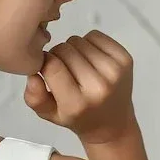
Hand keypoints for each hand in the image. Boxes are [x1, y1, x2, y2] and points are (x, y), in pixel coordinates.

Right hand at [24, 30, 136, 145]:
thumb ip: (34, 97)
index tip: (45, 67)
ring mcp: (115, 72)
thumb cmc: (78, 117)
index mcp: (76, 104)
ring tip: (77, 65)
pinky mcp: (126, 59)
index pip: (52, 66)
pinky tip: (90, 59)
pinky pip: (96, 35)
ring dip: (73, 49)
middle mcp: (98, 87)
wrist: (113, 124)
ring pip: (79, 40)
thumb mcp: (49, 114)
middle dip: (58, 55)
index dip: (44, 61)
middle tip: (63, 69)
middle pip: (65, 49)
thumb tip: (33, 74)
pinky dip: (89, 43)